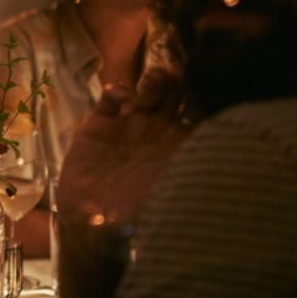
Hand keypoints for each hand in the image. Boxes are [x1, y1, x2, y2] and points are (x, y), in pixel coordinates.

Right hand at [58, 68, 189, 228]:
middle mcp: (156, 133)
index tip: (203, 96)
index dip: (200, 103)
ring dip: (153, 82)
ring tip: (156, 77)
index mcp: (176, 149)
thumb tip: (210, 192)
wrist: (86, 222)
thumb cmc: (128, 220)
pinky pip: (109, 102)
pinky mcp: (98, 126)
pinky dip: (115, 93)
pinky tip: (119, 94)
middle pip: (174, 98)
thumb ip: (176, 196)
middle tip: (181, 75)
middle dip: (179, 85)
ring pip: (147, 94)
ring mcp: (128, 127)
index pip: (197, 117)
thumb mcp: (157, 210)